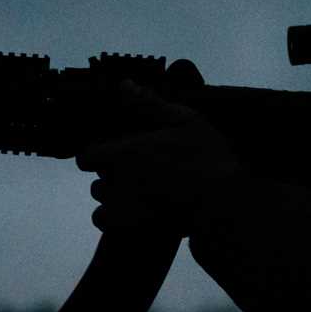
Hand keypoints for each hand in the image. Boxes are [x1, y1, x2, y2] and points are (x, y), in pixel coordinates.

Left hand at [76, 76, 243, 234]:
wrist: (223, 204)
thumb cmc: (208, 158)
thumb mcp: (184, 121)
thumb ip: (149, 104)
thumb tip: (125, 85)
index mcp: (126, 152)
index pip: (88, 156)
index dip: (99, 154)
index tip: (117, 153)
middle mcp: (118, 180)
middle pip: (97, 179)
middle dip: (111, 175)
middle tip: (138, 173)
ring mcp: (122, 206)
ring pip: (101, 199)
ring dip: (112, 195)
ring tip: (139, 192)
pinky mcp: (131, 226)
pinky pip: (102, 220)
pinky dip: (111, 217)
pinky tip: (132, 211)